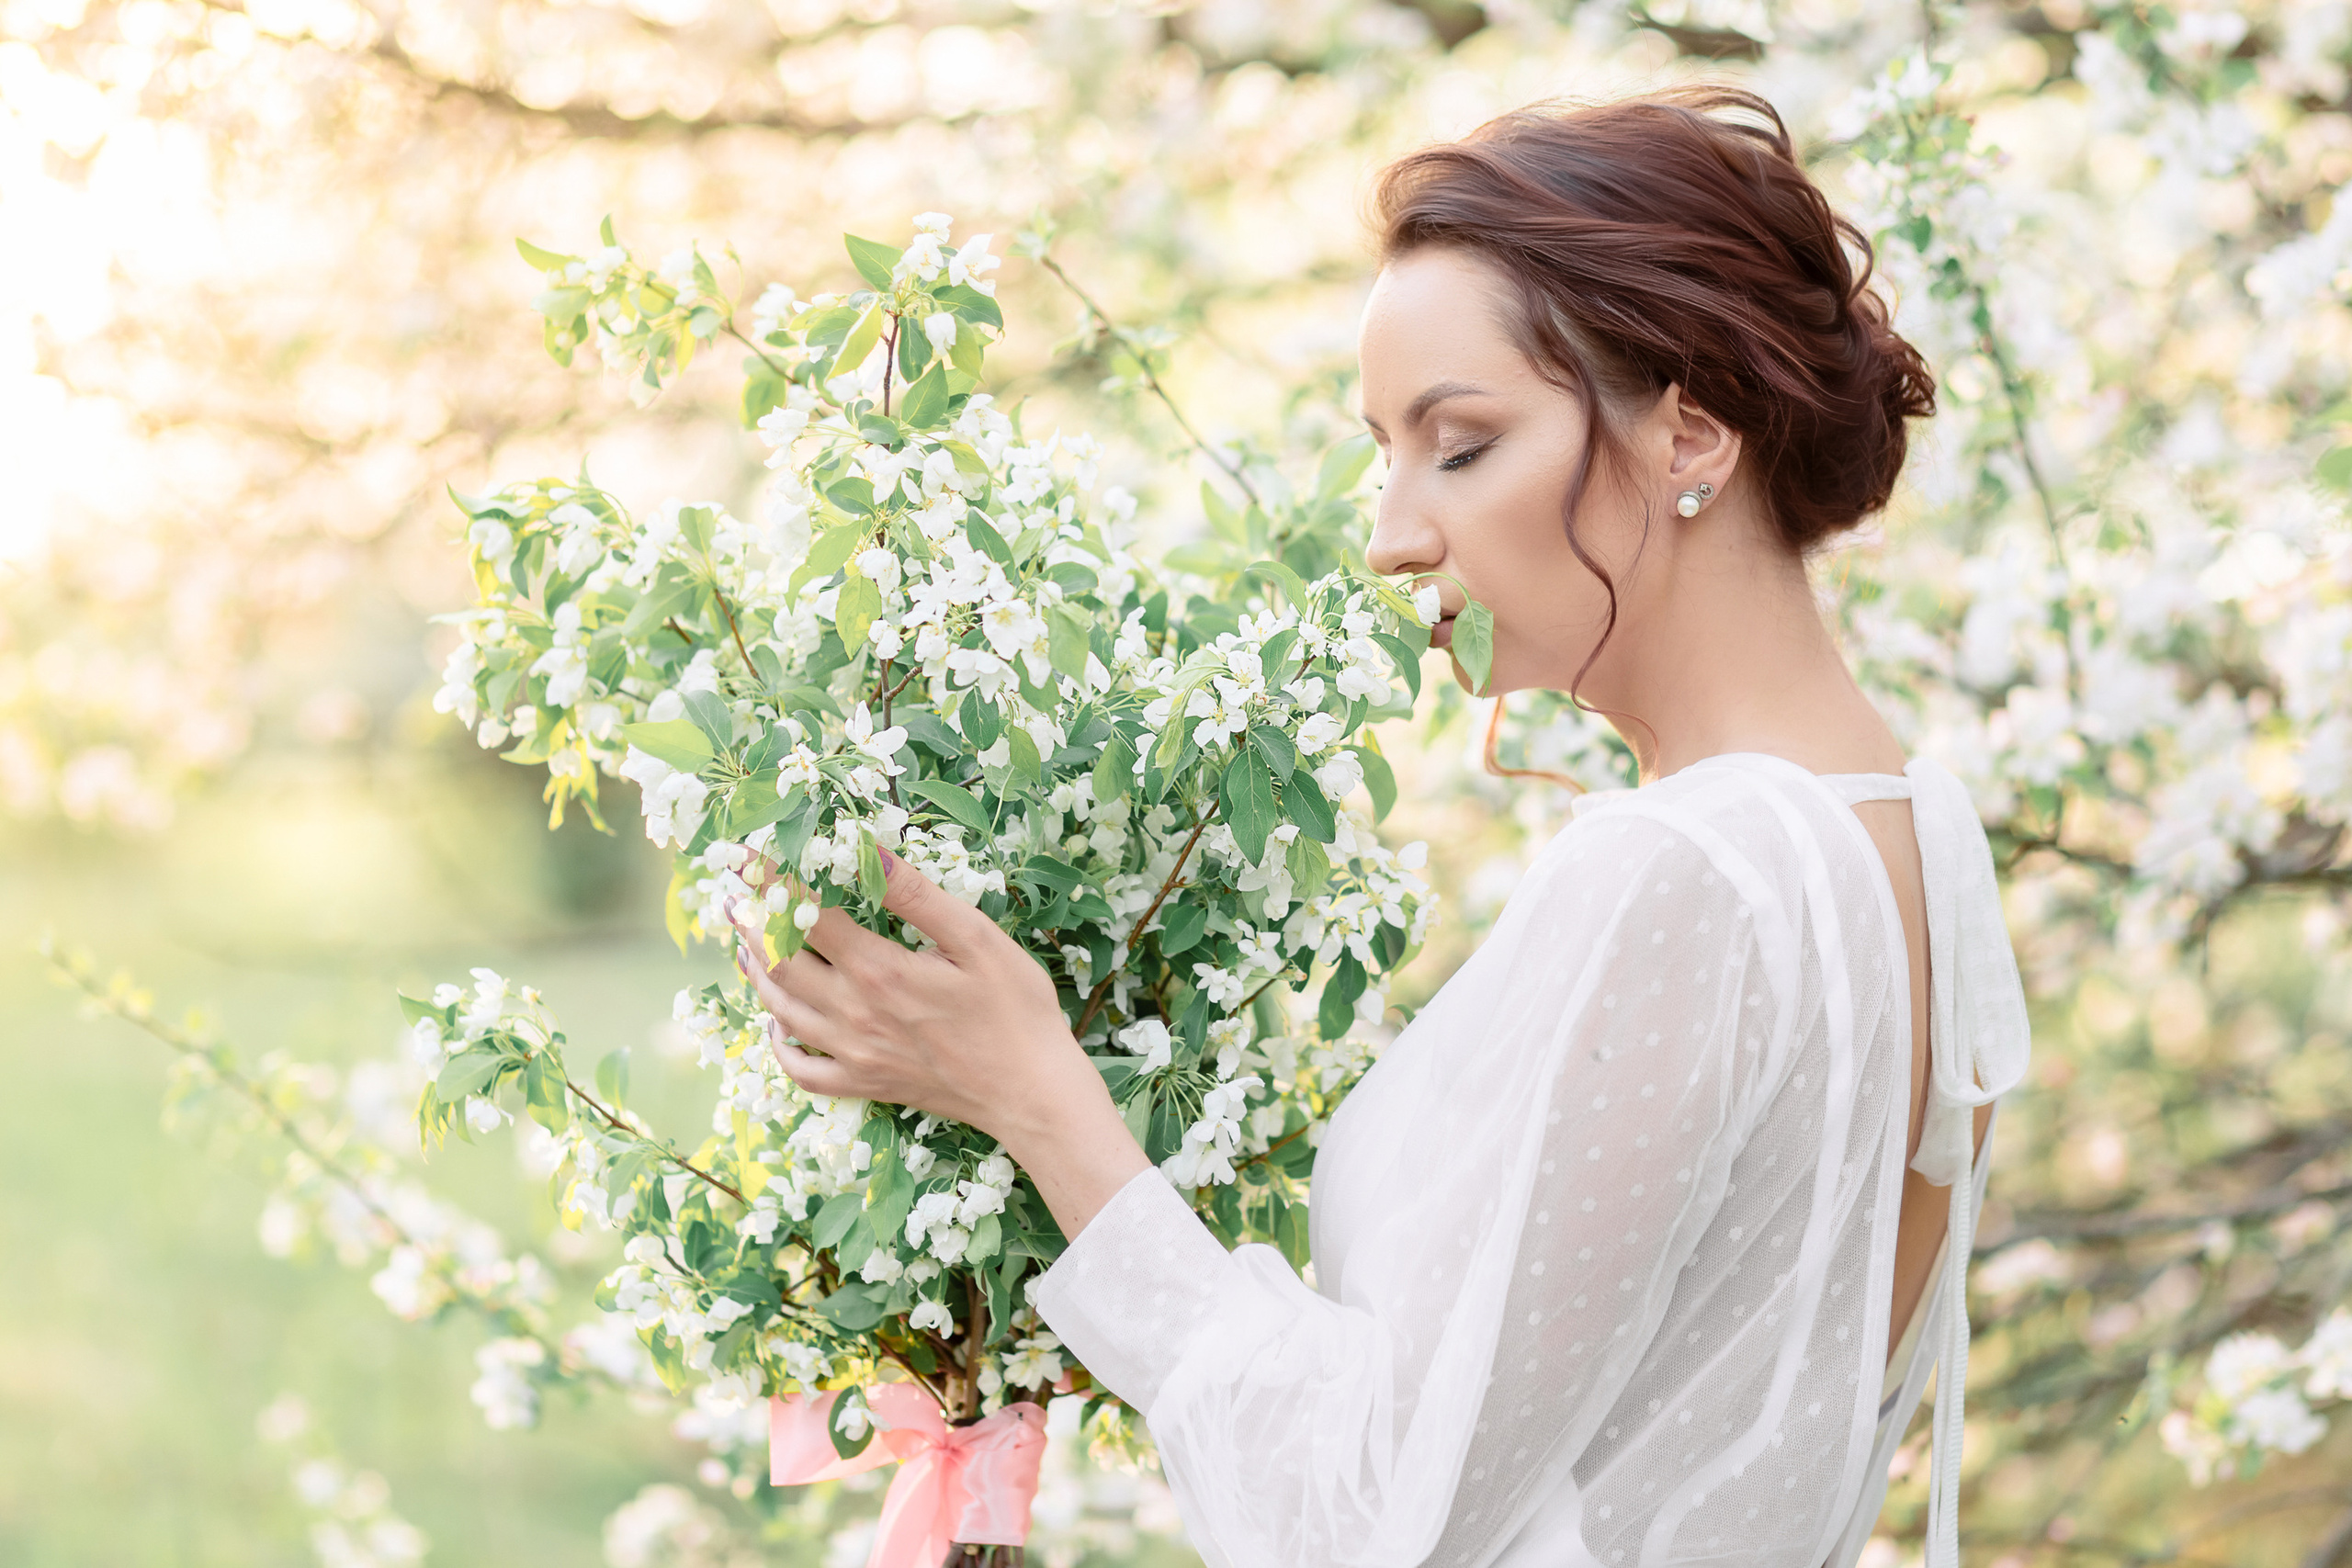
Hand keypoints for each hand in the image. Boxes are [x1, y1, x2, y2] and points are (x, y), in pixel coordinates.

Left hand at [727, 851, 1110, 1156]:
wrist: (1033, 1091)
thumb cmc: (1016, 1009)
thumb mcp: (977, 938)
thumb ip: (916, 895)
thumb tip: (868, 851)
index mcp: (878, 971)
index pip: (805, 915)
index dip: (770, 881)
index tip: (745, 856)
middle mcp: (853, 1014)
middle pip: (779, 962)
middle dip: (751, 922)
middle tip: (734, 892)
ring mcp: (854, 1054)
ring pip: (781, 1009)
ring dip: (756, 971)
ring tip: (745, 940)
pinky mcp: (865, 1084)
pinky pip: (802, 1069)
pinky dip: (780, 1043)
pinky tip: (778, 1020)